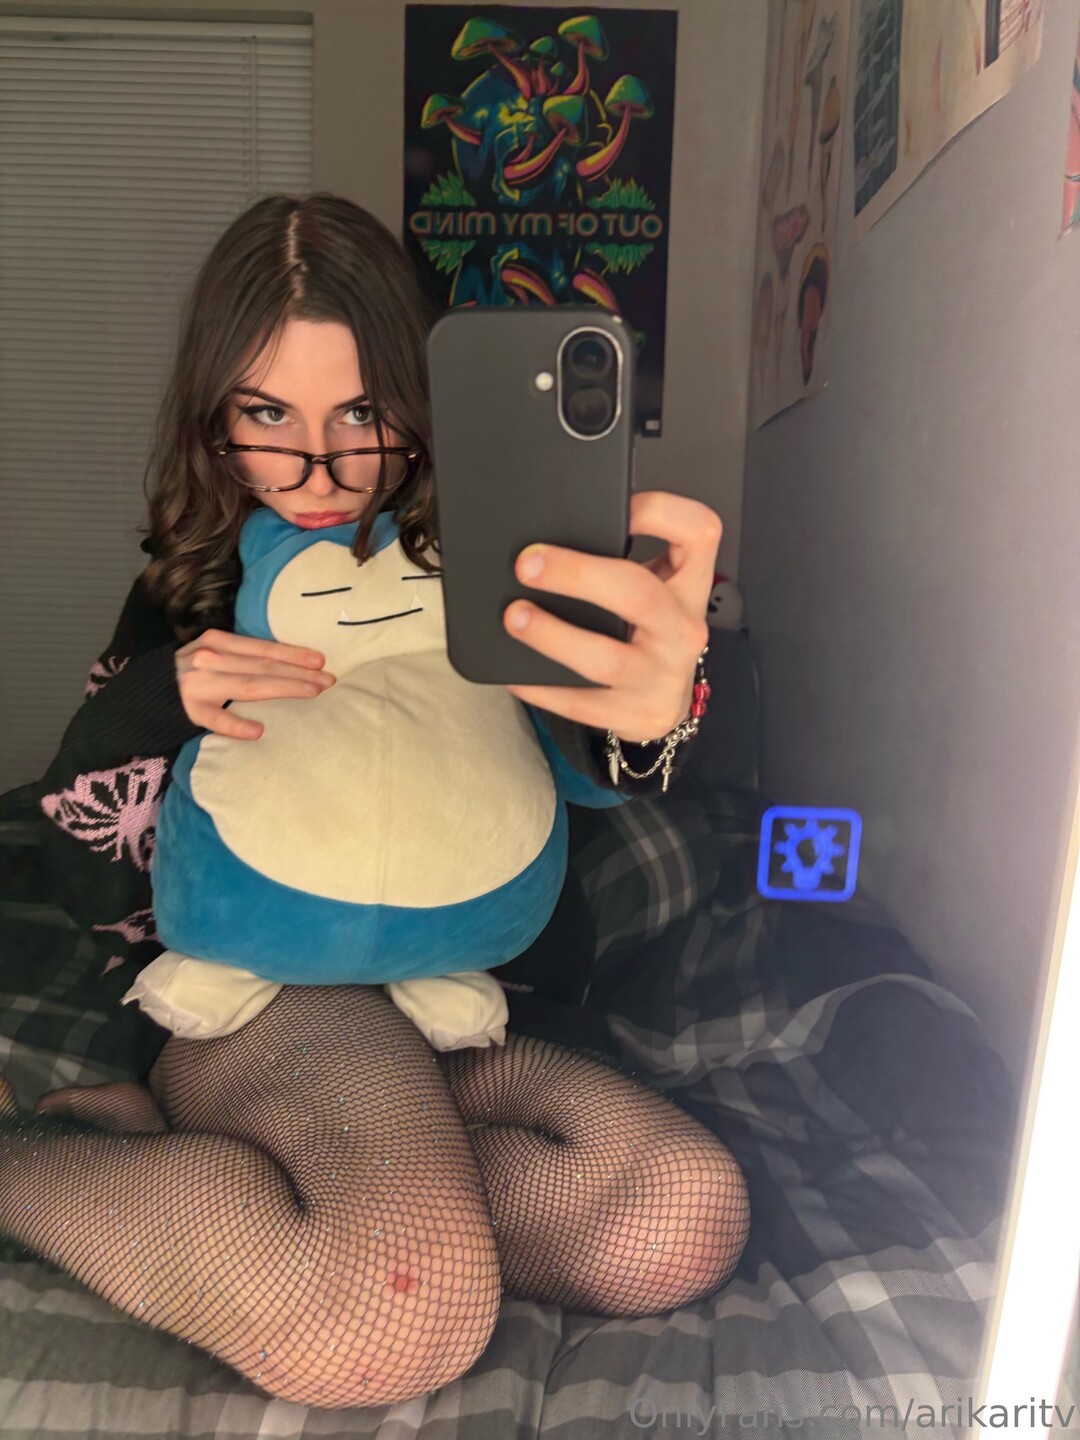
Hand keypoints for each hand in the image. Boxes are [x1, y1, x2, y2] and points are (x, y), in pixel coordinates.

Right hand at [175, 630, 335, 739]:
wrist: (142, 694)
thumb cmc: (189, 673)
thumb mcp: (213, 654)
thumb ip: (242, 656)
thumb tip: (287, 660)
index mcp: (217, 642)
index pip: (262, 649)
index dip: (292, 654)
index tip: (321, 661)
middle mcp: (210, 659)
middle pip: (262, 666)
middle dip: (298, 673)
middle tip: (328, 680)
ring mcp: (198, 685)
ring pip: (248, 686)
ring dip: (283, 689)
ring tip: (311, 693)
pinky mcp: (188, 711)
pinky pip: (215, 719)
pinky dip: (236, 724)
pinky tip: (258, 731)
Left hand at [502, 490, 719, 742]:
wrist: (665, 699)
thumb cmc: (652, 633)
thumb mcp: (658, 588)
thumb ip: (623, 559)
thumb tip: (549, 539)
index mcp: (689, 585)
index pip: (698, 532)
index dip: (659, 510)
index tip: (615, 503)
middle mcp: (682, 629)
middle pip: (637, 593)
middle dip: (577, 575)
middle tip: (529, 565)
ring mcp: (661, 676)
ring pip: (605, 658)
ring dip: (552, 635)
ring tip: (515, 616)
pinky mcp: (635, 714)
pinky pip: (580, 703)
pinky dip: (541, 686)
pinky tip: (515, 673)